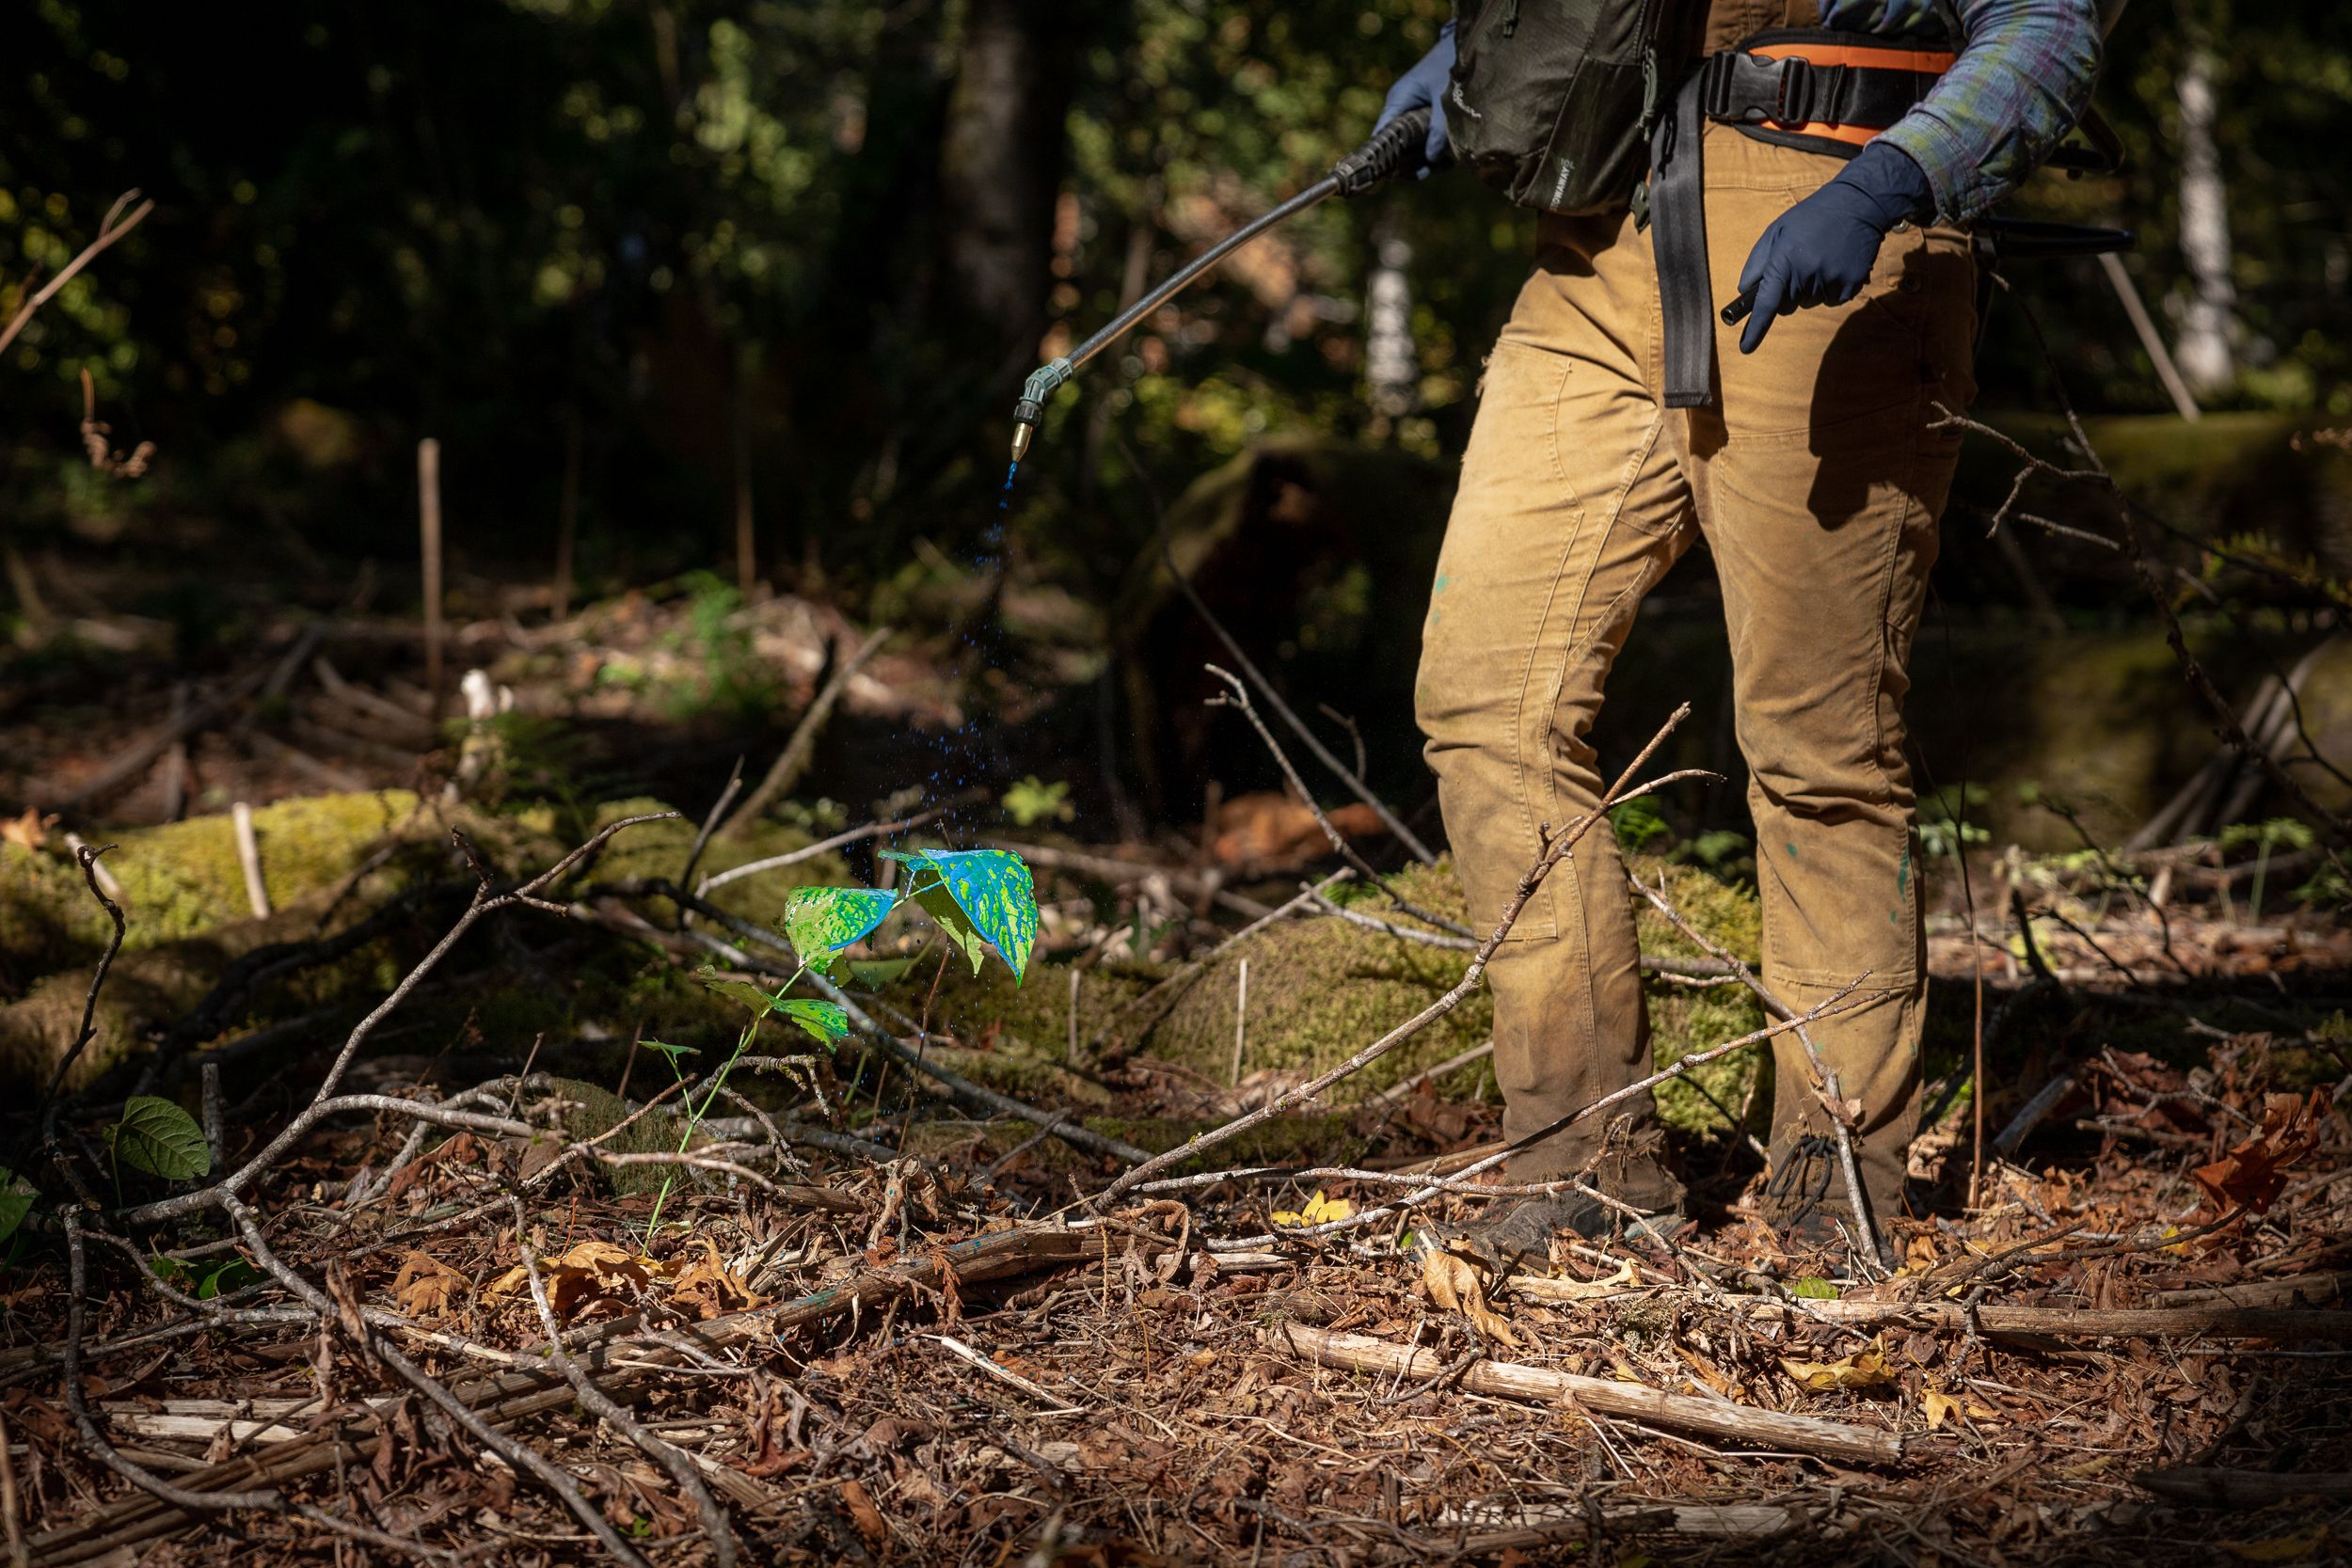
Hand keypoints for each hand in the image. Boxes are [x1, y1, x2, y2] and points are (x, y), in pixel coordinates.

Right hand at [1375, 21, 1454, 175]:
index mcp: (1398, 100)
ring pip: (1411, 143)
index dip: (1383, 156)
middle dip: (1409, 161)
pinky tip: (1448, 157)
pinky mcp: (1426, 114)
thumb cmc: (1449, 66)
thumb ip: (1437, 130)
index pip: (1382, 134)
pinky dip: (1434, 148)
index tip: (1391, 176)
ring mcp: (1413, 111)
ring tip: (1443, 165)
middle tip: (1426, 173)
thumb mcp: (1444, 100)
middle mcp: (1401, 107)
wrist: (1465, 46)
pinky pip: (1424, 137)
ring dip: (1425, 157)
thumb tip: (1430, 159)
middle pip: (1396, 143)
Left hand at [1736, 140, 1934, 352]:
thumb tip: (1746, 291)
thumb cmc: (1812, 217)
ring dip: (1810, 290)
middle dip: (1786, 294)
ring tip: (1820, 258)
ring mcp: (1832, 280)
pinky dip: (1831, 289)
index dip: (1755, 328)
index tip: (1745, 348)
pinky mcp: (1852, 283)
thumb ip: (1757, 262)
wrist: (1860, 203)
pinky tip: (1835, 264)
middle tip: (1797, 265)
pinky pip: (1832, 301)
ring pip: (1810, 304)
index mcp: (1785, 260)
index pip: (1767, 303)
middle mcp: (1807, 274)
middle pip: (1787, 306)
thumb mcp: (1777, 231)